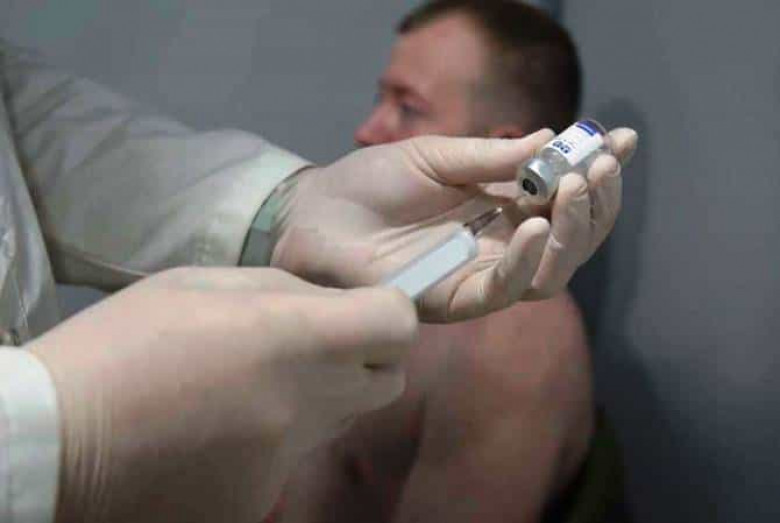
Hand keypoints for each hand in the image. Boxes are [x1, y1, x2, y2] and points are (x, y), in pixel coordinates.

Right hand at [29, 268, 416, 522]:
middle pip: (387, 382)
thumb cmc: (126, 342)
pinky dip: (274, 442)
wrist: (60, 441)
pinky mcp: (264, 499)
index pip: (399, 326)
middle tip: (313, 348)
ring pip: (341, 421)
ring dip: (318, 399)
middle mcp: (312, 404)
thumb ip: (283, 290)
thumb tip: (329, 304)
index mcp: (299, 338)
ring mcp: (290, 461)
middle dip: (365, 361)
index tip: (362, 313)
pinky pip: (293, 459)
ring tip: (251, 389)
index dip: (388, 314)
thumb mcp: (202, 284)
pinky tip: (219, 432)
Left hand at [271, 128, 637, 320]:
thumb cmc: (372, 182)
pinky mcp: (454, 300)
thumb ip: (492, 158)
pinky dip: (527, 262)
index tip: (624, 140)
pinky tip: (537, 225)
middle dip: (594, 202)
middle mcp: (500, 244)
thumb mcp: (436, 157)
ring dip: (572, 230)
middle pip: (570, 238)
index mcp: (501, 207)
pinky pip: (504, 290)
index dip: (597, 171)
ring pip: (551, 270)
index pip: (563, 196)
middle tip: (599, 165)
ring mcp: (480, 275)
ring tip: (573, 186)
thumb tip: (551, 138)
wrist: (319, 212)